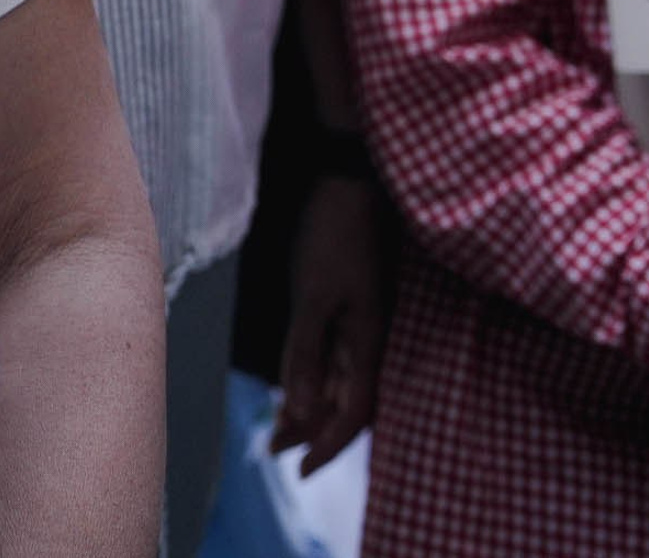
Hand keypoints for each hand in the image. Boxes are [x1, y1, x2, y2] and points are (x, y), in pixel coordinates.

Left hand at [270, 172, 391, 473]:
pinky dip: (318, 375)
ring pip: (344, 381)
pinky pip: (340, 355)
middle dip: (313, 430)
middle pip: (348, 403)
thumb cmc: (333, 234)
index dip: (327, 445)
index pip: (353, 414)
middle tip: (275, 449)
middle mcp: (373, 339)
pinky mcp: (354, 302)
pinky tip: (299, 379)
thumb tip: (301, 412)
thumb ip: (307, 353)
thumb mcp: (314, 294)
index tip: (298, 469)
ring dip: (314, 404)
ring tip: (279, 424)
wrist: (350, 178)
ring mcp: (366, 320)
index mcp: (370, 343)